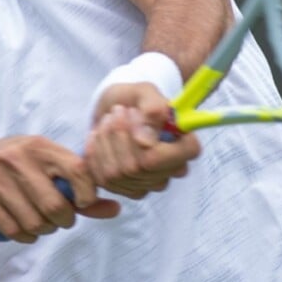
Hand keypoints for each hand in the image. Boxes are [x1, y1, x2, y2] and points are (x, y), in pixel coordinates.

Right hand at [0, 135, 120, 243]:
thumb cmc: (25, 168)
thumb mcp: (51, 168)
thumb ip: (82, 189)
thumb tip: (116, 209)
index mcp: (40, 145)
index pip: (77, 170)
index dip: (88, 194)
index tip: (84, 203)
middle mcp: (16, 156)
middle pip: (55, 206)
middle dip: (64, 220)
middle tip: (61, 219)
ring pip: (34, 222)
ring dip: (44, 231)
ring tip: (43, 223)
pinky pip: (12, 229)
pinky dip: (25, 237)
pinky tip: (26, 230)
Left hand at [84, 83, 200, 198]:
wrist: (114, 109)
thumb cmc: (135, 99)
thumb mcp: (145, 91)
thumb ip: (152, 108)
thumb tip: (145, 142)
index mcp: (186, 145)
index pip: (180, 156)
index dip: (153, 140)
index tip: (134, 113)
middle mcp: (171, 170)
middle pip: (142, 165)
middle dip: (121, 133)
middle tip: (117, 110)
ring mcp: (149, 184)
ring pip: (119, 172)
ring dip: (106, 140)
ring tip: (107, 120)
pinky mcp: (126, 190)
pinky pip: (103, 178)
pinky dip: (95, 153)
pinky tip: (98, 137)